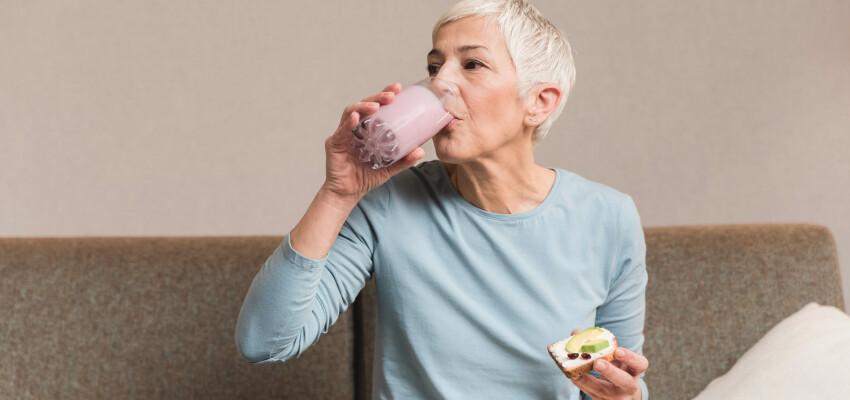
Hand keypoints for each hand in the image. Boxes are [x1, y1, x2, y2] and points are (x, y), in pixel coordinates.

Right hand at [322, 83, 425, 199]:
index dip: (385, 95)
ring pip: (351, 112)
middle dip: (377, 97)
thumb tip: (421, 150)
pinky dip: (348, 123)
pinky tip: (356, 118)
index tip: (398, 88)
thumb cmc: (366, 178)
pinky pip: (341, 131)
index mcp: (367, 129)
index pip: (376, 107)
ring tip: (376, 106)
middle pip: (364, 105)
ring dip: (363, 106)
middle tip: (392, 96)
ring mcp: (343, 134)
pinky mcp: (334, 144)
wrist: (348, 193)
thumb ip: (404, 160)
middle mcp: (355, 128)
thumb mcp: (389, 168)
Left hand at [568, 329, 647, 399]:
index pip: (640, 364)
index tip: (618, 351)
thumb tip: (576, 333)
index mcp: (634, 370)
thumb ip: (599, 346)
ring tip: (576, 373)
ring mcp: (617, 396)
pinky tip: (573, 377)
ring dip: (588, 381)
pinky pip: (591, 394)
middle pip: (624, 381)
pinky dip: (581, 385)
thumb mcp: (614, 358)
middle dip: (610, 372)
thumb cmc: (617, 369)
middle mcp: (629, 385)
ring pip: (603, 391)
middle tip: (597, 363)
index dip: (630, 357)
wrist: (621, 393)